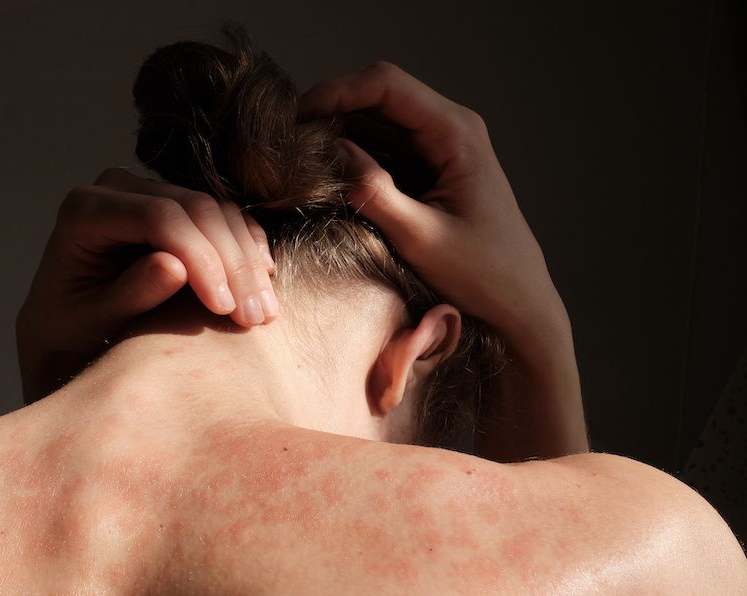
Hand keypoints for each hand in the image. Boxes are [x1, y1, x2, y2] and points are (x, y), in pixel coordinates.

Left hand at [16, 167, 276, 402]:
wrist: (65, 328)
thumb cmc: (68, 330)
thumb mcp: (91, 323)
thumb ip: (129, 294)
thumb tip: (175, 267)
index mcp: (85, 210)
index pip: (158, 217)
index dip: (200, 257)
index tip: (223, 308)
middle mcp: (118, 188)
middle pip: (194, 208)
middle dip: (230, 262)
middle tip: (254, 317)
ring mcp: (150, 192)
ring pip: (216, 211)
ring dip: (246, 261)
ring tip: (263, 313)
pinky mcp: (177, 207)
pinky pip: (224, 218)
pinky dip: (247, 249)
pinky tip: (262, 285)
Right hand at [299, 62, 568, 349]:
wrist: (517, 302)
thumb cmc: (481, 274)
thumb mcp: (419, 237)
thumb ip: (373, 192)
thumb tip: (330, 151)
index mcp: (456, 133)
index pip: (385, 84)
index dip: (335, 92)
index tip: (294, 120)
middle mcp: (449, 128)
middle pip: (376, 96)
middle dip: (330, 112)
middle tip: (288, 144)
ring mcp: (439, 147)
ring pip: (375, 121)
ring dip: (337, 134)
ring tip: (300, 163)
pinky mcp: (428, 168)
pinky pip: (382, 147)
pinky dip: (351, 156)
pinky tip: (326, 177)